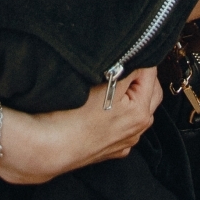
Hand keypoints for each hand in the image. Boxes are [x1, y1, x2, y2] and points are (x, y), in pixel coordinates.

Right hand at [0, 68, 160, 185]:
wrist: (48, 149)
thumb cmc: (72, 118)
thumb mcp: (105, 84)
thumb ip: (128, 68)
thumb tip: (139, 54)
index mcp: (141, 113)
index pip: (150, 74)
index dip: (139, 58)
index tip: (128, 49)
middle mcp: (137, 130)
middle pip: (150, 93)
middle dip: (141, 77)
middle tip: (123, 63)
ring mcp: (124, 142)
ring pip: (137, 111)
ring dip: (131, 96)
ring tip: (111, 84)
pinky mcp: (110, 150)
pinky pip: (123, 126)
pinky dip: (120, 114)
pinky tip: (104, 107)